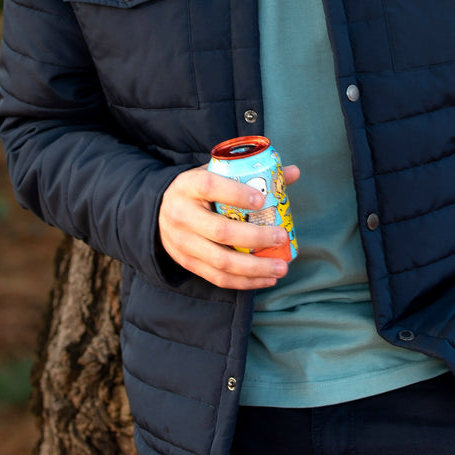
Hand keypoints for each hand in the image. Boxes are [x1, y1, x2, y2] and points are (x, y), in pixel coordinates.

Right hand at [158, 163, 299, 289]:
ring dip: (254, 268)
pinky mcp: (187, 262)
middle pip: (220, 230)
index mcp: (188, 185)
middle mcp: (181, 214)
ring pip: (221, 260)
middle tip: (281, 236)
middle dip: (255, 237)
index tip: (262, 199)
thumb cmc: (199, 190)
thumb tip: (294, 172)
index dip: (236, 193)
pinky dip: (244, 282)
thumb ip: (253, 174)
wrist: (160, 210)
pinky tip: (267, 279)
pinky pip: (217, 278)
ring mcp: (182, 242)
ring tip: (281, 267)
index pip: (210, 186)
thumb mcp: (216, 174)